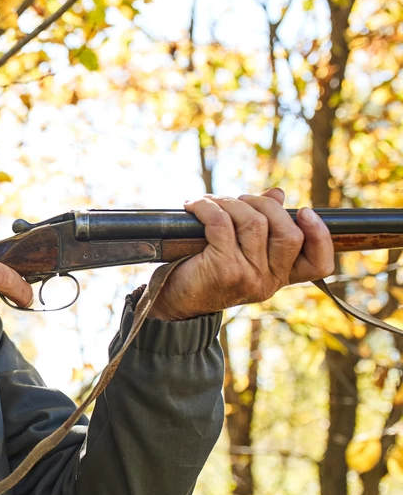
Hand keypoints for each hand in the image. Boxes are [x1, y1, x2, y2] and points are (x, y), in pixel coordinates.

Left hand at [149, 188, 334, 320]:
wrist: (175, 300)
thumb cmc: (208, 271)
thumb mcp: (240, 250)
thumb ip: (264, 225)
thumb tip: (277, 194)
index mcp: (280, 276)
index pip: (318, 264)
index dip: (320, 236)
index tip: (305, 212)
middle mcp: (269, 280)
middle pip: (287, 232)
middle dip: (263, 205)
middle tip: (238, 200)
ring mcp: (248, 276)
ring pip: (253, 222)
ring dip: (230, 202)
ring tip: (211, 201)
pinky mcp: (224, 269)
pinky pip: (221, 224)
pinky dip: (207, 207)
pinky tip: (194, 205)